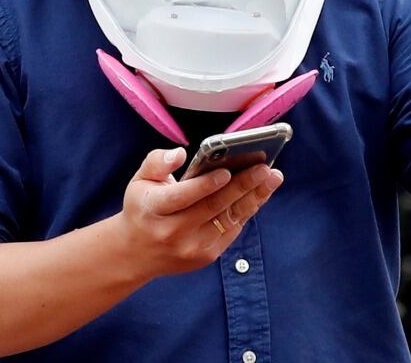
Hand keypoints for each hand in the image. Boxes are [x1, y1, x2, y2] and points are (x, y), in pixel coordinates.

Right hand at [113, 147, 283, 277]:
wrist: (138, 253)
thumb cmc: (142, 208)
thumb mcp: (139, 180)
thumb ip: (157, 162)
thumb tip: (180, 154)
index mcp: (154, 209)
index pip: (183, 196)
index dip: (205, 185)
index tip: (227, 171)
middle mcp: (174, 231)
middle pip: (213, 207)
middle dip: (242, 185)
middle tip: (265, 168)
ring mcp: (193, 247)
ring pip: (229, 219)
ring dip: (254, 197)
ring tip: (272, 178)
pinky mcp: (208, 256)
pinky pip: (232, 229)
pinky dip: (247, 209)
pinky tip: (260, 193)